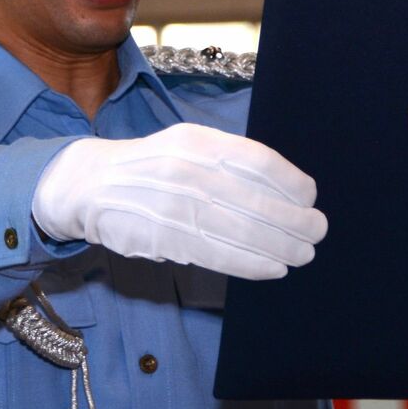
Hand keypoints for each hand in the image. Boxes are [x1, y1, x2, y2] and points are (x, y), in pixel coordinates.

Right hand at [32, 123, 325, 278]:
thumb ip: (231, 161)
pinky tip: (273, 267)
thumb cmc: (154, 165)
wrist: (90, 183)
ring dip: (280, 247)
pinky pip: (217, 254)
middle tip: (318, 232)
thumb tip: (287, 192)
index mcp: (200, 140)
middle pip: (256, 201)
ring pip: (241, 231)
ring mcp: (175, 205)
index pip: (259, 161)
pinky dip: (250, 263)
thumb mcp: (189, 144)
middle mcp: (189, 169)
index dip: (291, 183)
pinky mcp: (163, 238)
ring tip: (303, 254)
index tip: (311, 198)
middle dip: (294, 221)